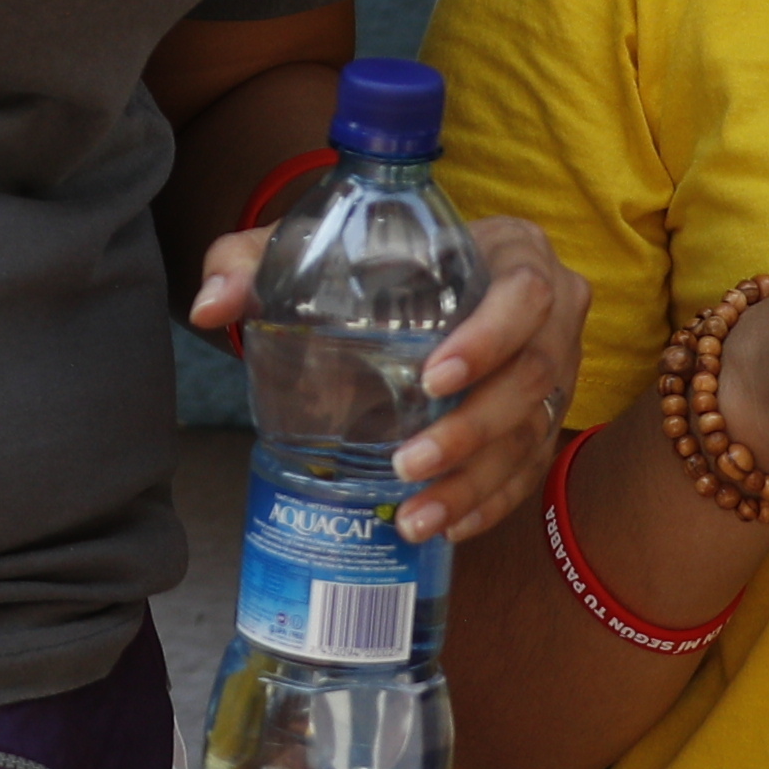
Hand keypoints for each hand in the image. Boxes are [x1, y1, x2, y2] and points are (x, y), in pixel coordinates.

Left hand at [181, 209, 588, 547]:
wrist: (424, 270)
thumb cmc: (373, 252)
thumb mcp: (315, 243)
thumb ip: (253, 260)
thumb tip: (208, 306)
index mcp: (515, 251)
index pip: (525, 293)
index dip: (489, 338)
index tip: (434, 376)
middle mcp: (554, 314)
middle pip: (534, 377)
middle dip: (472, 429)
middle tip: (408, 463)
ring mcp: (559, 369)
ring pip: (532, 433)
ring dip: (476, 482)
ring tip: (416, 516)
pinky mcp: (546, 416)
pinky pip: (530, 467)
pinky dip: (488, 501)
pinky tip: (444, 525)